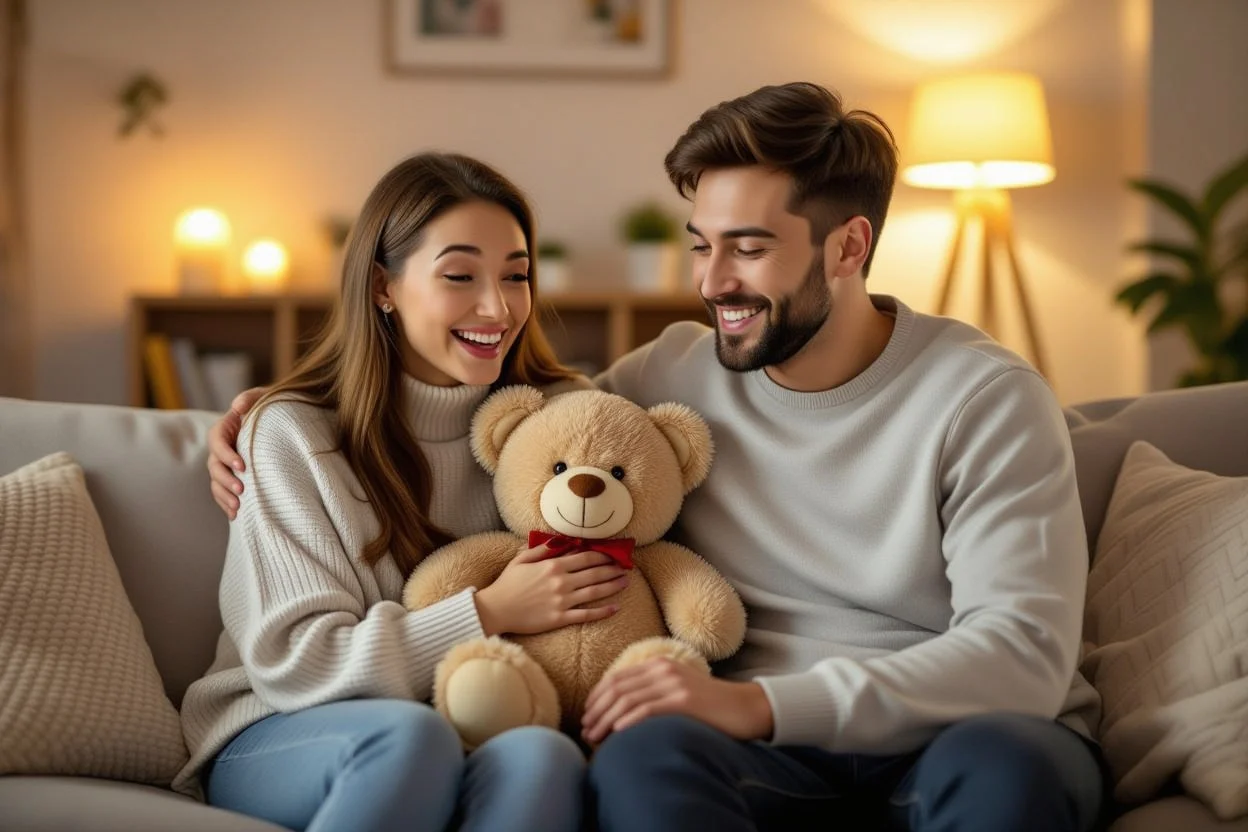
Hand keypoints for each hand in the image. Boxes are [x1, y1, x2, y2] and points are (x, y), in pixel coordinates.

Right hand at [208, 386, 265, 519]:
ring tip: (238, 507)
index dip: (226, 455)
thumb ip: (249, 399)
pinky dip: (226, 504)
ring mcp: (223, 465)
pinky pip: (222, 493)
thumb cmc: (268, 408)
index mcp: (223, 429)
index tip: (242, 466)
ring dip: (224, 496)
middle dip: (226, 480)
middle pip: (214, 467)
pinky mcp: (231, 477)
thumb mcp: (261, 398)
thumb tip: (238, 407)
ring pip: (216, 483)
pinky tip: (236, 515)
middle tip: (242, 490)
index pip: (217, 443)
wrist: (275, 422)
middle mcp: (220, 449)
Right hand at [474, 544, 629, 635]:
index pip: (586, 558)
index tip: (614, 554)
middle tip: (626, 567)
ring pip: (595, 592)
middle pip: (595, 573)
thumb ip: (542, 548)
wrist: (495, 609)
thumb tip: (561, 541)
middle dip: (613, 569)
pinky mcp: (560, 618)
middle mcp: (561, 582)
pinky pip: (586, 615)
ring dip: (613, 586)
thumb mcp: (522, 559)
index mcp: (553, 565)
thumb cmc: (507, 584)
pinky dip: (603, 612)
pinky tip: (615, 608)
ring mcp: (562, 601)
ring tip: (625, 582)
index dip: (603, 555)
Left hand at [581, 658, 773, 743]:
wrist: (745, 707)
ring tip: (595, 738)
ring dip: (606, 720)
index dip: (595, 697)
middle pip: (617, 688)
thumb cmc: (708, 706)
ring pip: (627, 700)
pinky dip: (628, 721)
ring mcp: (674, 683)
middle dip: (596, 711)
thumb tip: (618, 714)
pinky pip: (648, 709)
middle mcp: (663, 669)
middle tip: (585, 732)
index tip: (585, 716)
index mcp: (658, 664)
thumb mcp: (676, 690)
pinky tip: (616, 733)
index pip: (616, 678)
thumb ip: (652, 693)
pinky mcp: (684, 700)